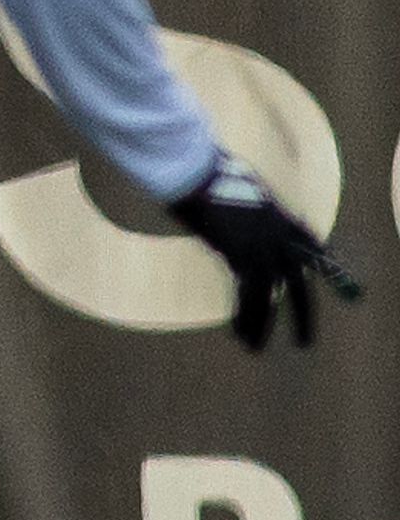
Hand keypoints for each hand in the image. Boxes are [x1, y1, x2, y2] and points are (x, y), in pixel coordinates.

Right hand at [167, 156, 360, 352]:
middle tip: (304, 342)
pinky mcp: (244, 254)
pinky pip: (248, 294)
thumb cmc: (202, 175)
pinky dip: (244, 316)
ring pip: (270, 294)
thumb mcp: (233, 191)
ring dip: (263, 324)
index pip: (310, 245)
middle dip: (302, 315)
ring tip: (256, 349)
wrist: (194, 170)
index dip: (320, 266)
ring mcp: (263, 244)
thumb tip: (228, 221)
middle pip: (297, 282)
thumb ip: (242, 211)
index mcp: (279, 215)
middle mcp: (278, 233)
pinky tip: (240, 334)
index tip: (324, 284)